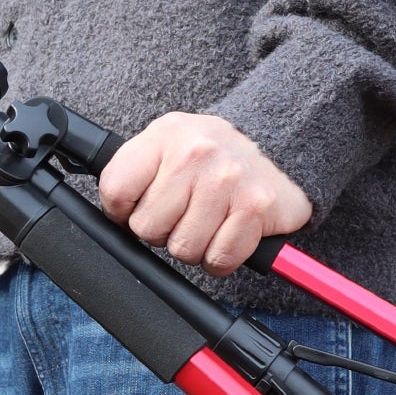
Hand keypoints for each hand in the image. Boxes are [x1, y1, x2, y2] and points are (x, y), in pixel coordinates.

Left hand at [99, 113, 312, 276]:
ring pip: (183, 249)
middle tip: (185, 212)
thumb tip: (114, 214)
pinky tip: (228, 232)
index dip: (121, 212)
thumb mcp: (168, 142)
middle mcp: (196, 153)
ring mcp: (228, 179)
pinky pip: (219, 259)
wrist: (281, 143)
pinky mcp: (255, 206)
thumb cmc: (214, 152)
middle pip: (147, 228)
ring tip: (209, 220)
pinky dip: (221, 257)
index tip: (141, 207)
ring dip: (194, 246)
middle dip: (163, 231)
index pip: (116, 190)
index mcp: (166, 135)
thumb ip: (137, 170)